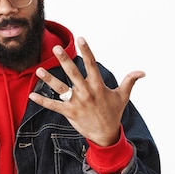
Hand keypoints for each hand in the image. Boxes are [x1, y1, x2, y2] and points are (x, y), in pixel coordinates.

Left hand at [28, 37, 144, 146]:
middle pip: (74, 73)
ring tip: (39, 69)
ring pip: (61, 88)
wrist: (106, 134)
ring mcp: (77, 103)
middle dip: (65, 60)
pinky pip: (54, 106)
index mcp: (98, 86)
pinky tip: (31, 96)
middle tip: (57, 47)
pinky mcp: (69, 112)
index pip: (92, 64)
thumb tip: (142, 72)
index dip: (87, 51)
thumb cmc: (113, 113)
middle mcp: (87, 92)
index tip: (81, 39)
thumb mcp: (123, 96)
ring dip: (49, 79)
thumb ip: (129, 81)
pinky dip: (42, 101)